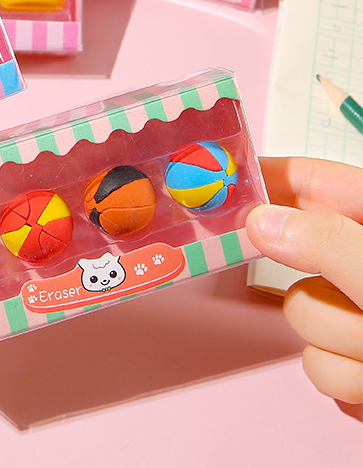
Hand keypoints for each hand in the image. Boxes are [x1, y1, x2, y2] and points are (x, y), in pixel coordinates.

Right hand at [246, 156, 362, 403]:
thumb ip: (331, 243)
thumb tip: (259, 221)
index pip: (307, 180)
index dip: (260, 179)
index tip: (215, 185)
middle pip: (293, 261)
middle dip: (327, 298)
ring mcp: (361, 315)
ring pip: (304, 323)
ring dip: (348, 352)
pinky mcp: (359, 364)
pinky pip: (322, 370)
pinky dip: (354, 386)